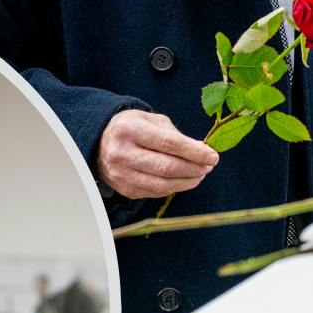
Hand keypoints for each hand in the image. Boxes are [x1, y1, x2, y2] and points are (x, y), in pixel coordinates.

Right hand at [94, 109, 217, 199]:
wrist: (99, 143)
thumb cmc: (132, 128)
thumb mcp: (150, 120)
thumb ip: (174, 135)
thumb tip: (202, 152)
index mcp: (129, 129)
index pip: (168, 143)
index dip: (194, 152)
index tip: (213, 156)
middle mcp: (121, 153)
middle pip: (166, 167)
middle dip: (193, 169)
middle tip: (208, 166)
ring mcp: (121, 174)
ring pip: (162, 185)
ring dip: (187, 182)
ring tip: (199, 175)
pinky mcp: (124, 189)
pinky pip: (156, 192)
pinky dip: (174, 188)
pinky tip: (183, 180)